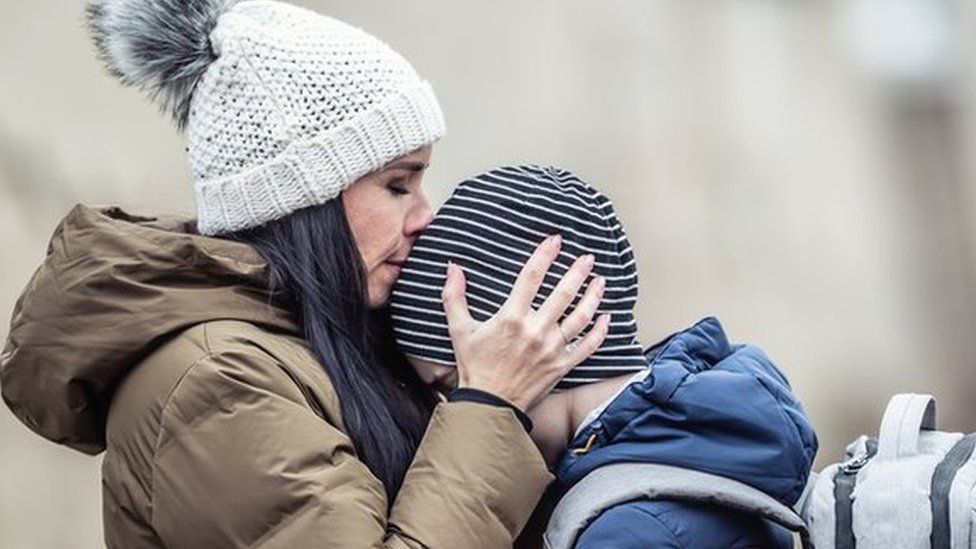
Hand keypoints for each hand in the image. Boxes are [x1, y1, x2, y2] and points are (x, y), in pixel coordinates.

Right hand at [441, 234, 609, 411]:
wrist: (489, 405)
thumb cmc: (474, 367)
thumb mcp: (459, 330)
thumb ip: (454, 297)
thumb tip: (453, 267)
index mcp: (511, 318)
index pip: (532, 277)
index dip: (545, 254)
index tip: (555, 240)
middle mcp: (535, 331)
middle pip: (563, 293)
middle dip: (577, 271)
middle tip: (587, 258)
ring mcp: (552, 349)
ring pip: (580, 316)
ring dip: (592, 296)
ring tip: (600, 281)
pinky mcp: (562, 365)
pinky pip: (587, 346)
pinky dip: (600, 331)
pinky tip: (607, 317)